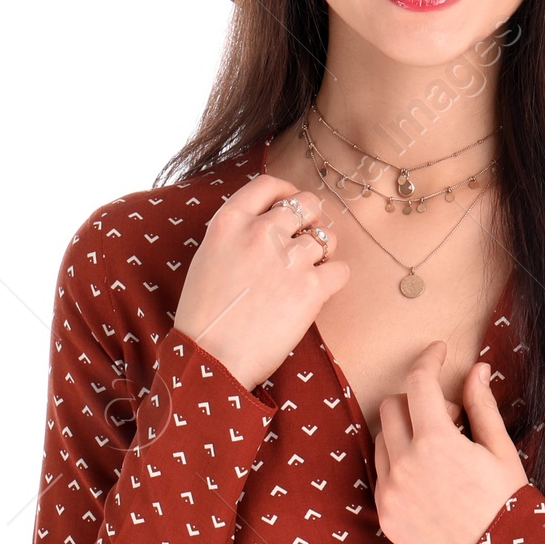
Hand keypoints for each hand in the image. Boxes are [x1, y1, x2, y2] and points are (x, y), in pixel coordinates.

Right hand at [171, 174, 350, 391]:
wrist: (209, 359)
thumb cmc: (204, 316)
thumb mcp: (208, 258)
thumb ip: (236, 235)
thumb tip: (268, 225)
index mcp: (230, 222)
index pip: (268, 184)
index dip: (287, 191)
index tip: (292, 203)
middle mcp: (261, 232)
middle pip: (307, 204)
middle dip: (311, 220)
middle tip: (306, 240)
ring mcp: (289, 258)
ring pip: (327, 237)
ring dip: (323, 252)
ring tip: (309, 272)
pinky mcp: (311, 288)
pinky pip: (340, 270)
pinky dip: (335, 279)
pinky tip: (319, 291)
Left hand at [372, 340, 530, 543]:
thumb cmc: (506, 506)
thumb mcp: (499, 451)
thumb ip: (482, 406)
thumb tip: (477, 369)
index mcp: (436, 442)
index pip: (419, 382)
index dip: (428, 360)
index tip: (438, 352)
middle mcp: (404, 464)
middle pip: (393, 405)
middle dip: (418, 399)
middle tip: (451, 418)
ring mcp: (390, 491)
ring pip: (382, 437)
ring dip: (405, 431)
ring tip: (440, 450)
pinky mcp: (384, 513)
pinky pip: (381, 471)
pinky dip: (399, 461)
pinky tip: (428, 475)